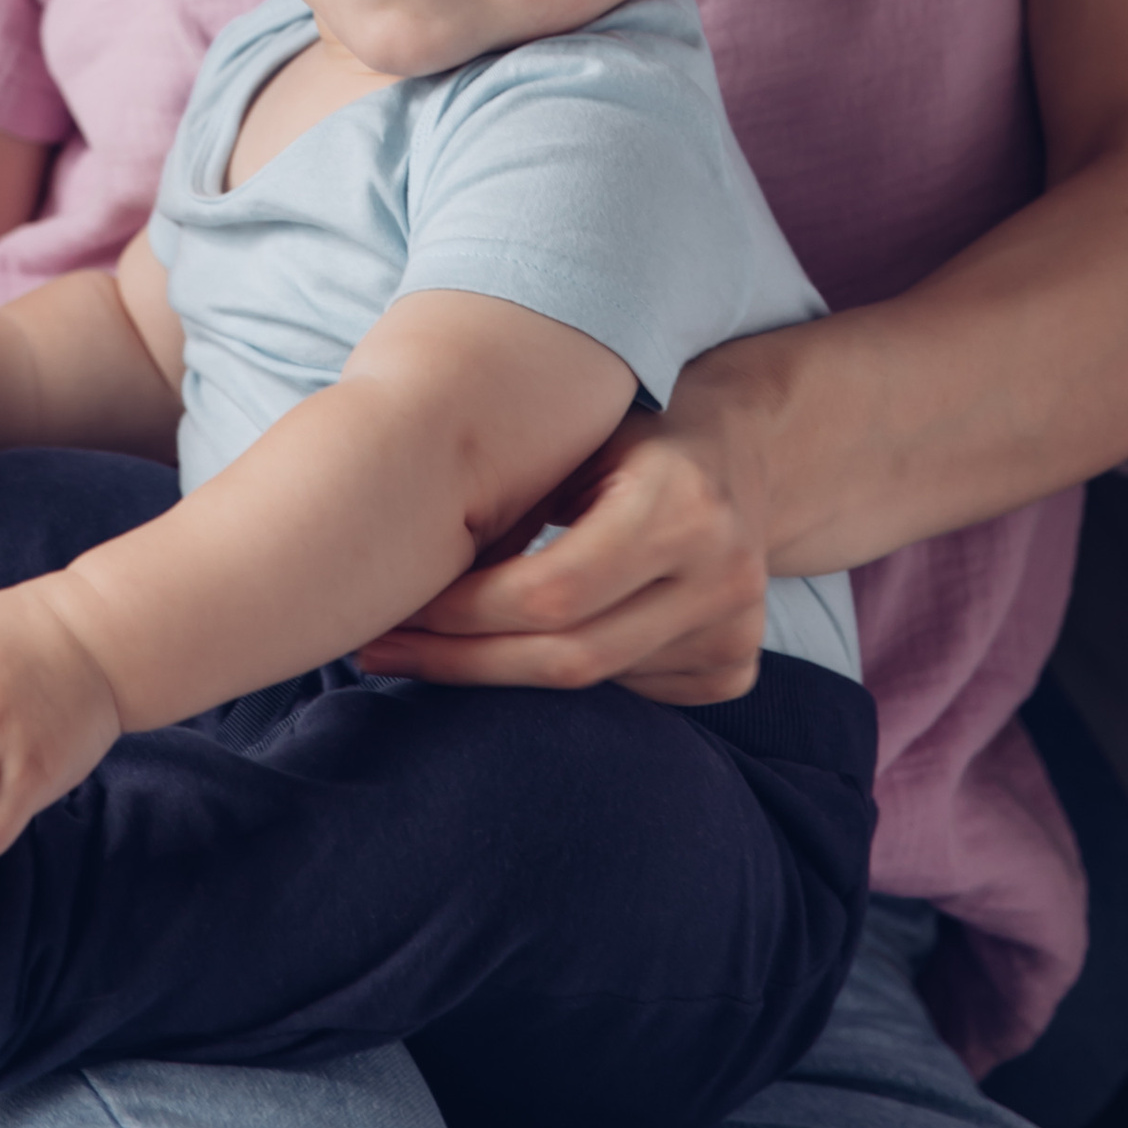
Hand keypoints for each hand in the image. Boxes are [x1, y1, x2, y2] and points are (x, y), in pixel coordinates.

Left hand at [356, 381, 771, 703]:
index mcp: (683, 504)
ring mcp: (737, 630)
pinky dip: (568, 675)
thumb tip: (411, 564)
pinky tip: (525, 647)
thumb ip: (515, 499)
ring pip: (592, 683)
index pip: (552, 592)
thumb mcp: (577, 437)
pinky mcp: (735, 667)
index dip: (466, 613)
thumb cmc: (629, 434)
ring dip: (506, 671)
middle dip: (466, 660)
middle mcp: (724, 574)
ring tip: (435, 646)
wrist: (740, 453)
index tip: (400, 611)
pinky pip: (626, 694)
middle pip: (569, 656)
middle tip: (387, 651)